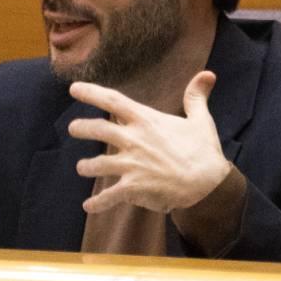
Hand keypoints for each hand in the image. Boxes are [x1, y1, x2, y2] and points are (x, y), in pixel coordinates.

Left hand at [68, 71, 230, 213]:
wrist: (208, 184)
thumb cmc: (204, 151)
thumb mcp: (200, 120)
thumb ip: (196, 97)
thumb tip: (208, 73)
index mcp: (146, 120)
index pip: (112, 101)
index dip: (91, 93)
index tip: (73, 88)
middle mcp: (134, 140)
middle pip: (97, 130)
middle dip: (81, 128)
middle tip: (72, 128)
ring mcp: (131, 164)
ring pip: (97, 164)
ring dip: (86, 166)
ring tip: (81, 167)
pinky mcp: (133, 187)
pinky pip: (109, 196)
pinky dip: (97, 203)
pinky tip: (88, 206)